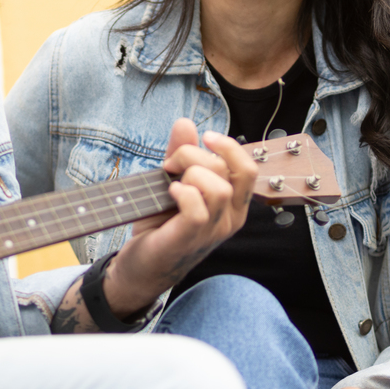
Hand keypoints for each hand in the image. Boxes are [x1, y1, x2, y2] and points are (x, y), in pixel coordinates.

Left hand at [102, 117, 256, 315]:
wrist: (140, 265)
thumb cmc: (160, 225)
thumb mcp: (172, 183)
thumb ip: (181, 154)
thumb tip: (185, 123)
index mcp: (232, 205)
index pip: (249, 170)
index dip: (229, 147)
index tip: (206, 138)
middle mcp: (230, 219)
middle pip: (227, 170)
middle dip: (193, 155)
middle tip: (170, 165)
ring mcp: (213, 232)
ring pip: (217, 188)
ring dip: (188, 174)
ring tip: (170, 182)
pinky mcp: (191, 239)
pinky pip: (198, 209)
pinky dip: (182, 193)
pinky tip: (170, 194)